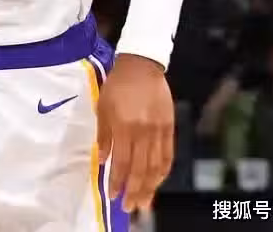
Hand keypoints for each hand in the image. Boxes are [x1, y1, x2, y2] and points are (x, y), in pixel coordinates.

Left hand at [97, 53, 173, 212]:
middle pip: (141, 169)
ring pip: (156, 166)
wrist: (141, 66)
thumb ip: (104, 135)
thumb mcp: (103, 107)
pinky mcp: (170, 127)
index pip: (122, 162)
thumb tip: (102, 160)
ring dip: (150, 187)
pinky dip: (163, 171)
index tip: (112, 195)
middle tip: (129, 207)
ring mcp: (159, 130)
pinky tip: (158, 181)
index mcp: (124, 126)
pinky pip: (168, 155)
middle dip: (134, 191)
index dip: (117, 181)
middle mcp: (143, 132)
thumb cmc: (117, 86)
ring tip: (144, 202)